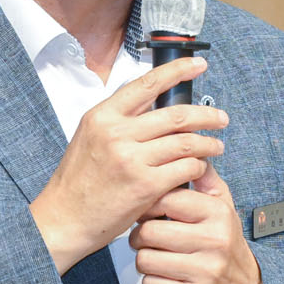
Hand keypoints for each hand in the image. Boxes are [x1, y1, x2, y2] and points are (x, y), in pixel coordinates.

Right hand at [29, 57, 227, 272]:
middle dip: (206, 115)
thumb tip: (154, 102)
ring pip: (186, 142)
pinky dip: (198, 167)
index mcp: (103, 116)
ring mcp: (132, 160)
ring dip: (208, 144)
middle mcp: (117, 133)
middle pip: (176, 115)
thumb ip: (120, 119)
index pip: (147, 83)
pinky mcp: (145, 186)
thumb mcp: (90, 137)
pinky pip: (185, 168)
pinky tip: (200, 169)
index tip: (198, 65)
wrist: (63, 219)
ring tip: (217, 146)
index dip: (177, 71)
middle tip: (221, 118)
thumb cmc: (78, 181)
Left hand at [128, 163, 260, 283]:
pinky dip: (153, 283)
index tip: (150, 212)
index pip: (164, 198)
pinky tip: (166, 279)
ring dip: (144, 261)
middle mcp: (213, 240)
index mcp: (216, 213)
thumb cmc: (224, 243)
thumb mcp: (222, 207)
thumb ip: (204, 179)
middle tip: (147, 239)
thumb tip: (191, 146)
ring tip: (156, 257)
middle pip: (148, 232)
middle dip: (140, 236)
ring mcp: (204, 271)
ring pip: (145, 260)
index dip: (148, 204)